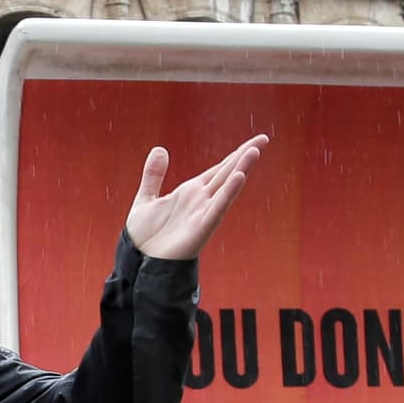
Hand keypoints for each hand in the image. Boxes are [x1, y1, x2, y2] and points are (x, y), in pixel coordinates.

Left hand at [124, 134, 266, 261]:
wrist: (139, 263)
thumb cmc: (144, 237)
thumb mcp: (146, 199)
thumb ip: (153, 175)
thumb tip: (160, 149)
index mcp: (191, 192)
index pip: (218, 169)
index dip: (235, 154)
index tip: (255, 142)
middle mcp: (201, 200)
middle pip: (227, 172)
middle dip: (244, 155)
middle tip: (264, 139)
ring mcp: (203, 213)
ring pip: (226, 187)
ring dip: (241, 168)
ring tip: (255, 151)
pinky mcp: (201, 228)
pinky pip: (217, 208)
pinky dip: (229, 192)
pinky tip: (240, 177)